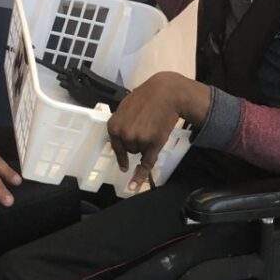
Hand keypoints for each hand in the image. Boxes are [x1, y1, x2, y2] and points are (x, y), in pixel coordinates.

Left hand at [107, 72, 210, 190]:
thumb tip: (118, 137)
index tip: (123, 165)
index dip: (121, 154)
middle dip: (138, 141)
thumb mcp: (125, 106)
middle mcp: (124, 135)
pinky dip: (140, 176)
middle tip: (147, 125)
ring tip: (153, 127)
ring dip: (146, 144)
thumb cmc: (146, 96)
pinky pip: (145, 164)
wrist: (166, 93)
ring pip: (140, 152)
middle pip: (129, 149)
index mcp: (113, 125)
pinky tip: (135, 186)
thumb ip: (120, 122)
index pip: (116, 145)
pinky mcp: (152, 145)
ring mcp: (138, 141)